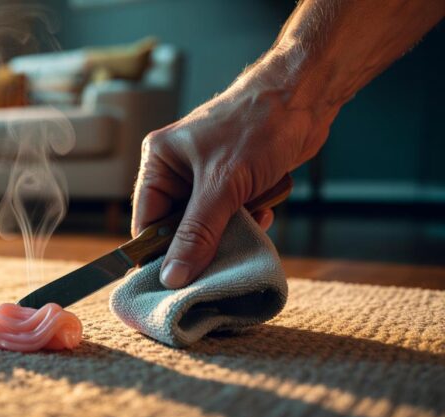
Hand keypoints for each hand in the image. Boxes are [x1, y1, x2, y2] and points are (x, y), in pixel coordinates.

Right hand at [132, 60, 335, 288]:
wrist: (304, 97)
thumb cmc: (256, 126)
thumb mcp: (222, 185)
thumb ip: (196, 233)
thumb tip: (173, 277)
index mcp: (159, 162)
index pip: (147, 221)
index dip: (159, 253)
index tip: (175, 284)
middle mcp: (177, 169)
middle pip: (178, 227)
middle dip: (201, 243)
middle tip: (218, 260)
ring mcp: (206, 176)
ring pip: (207, 225)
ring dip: (228, 232)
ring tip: (248, 225)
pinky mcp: (233, 181)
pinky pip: (231, 216)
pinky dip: (246, 220)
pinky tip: (263, 210)